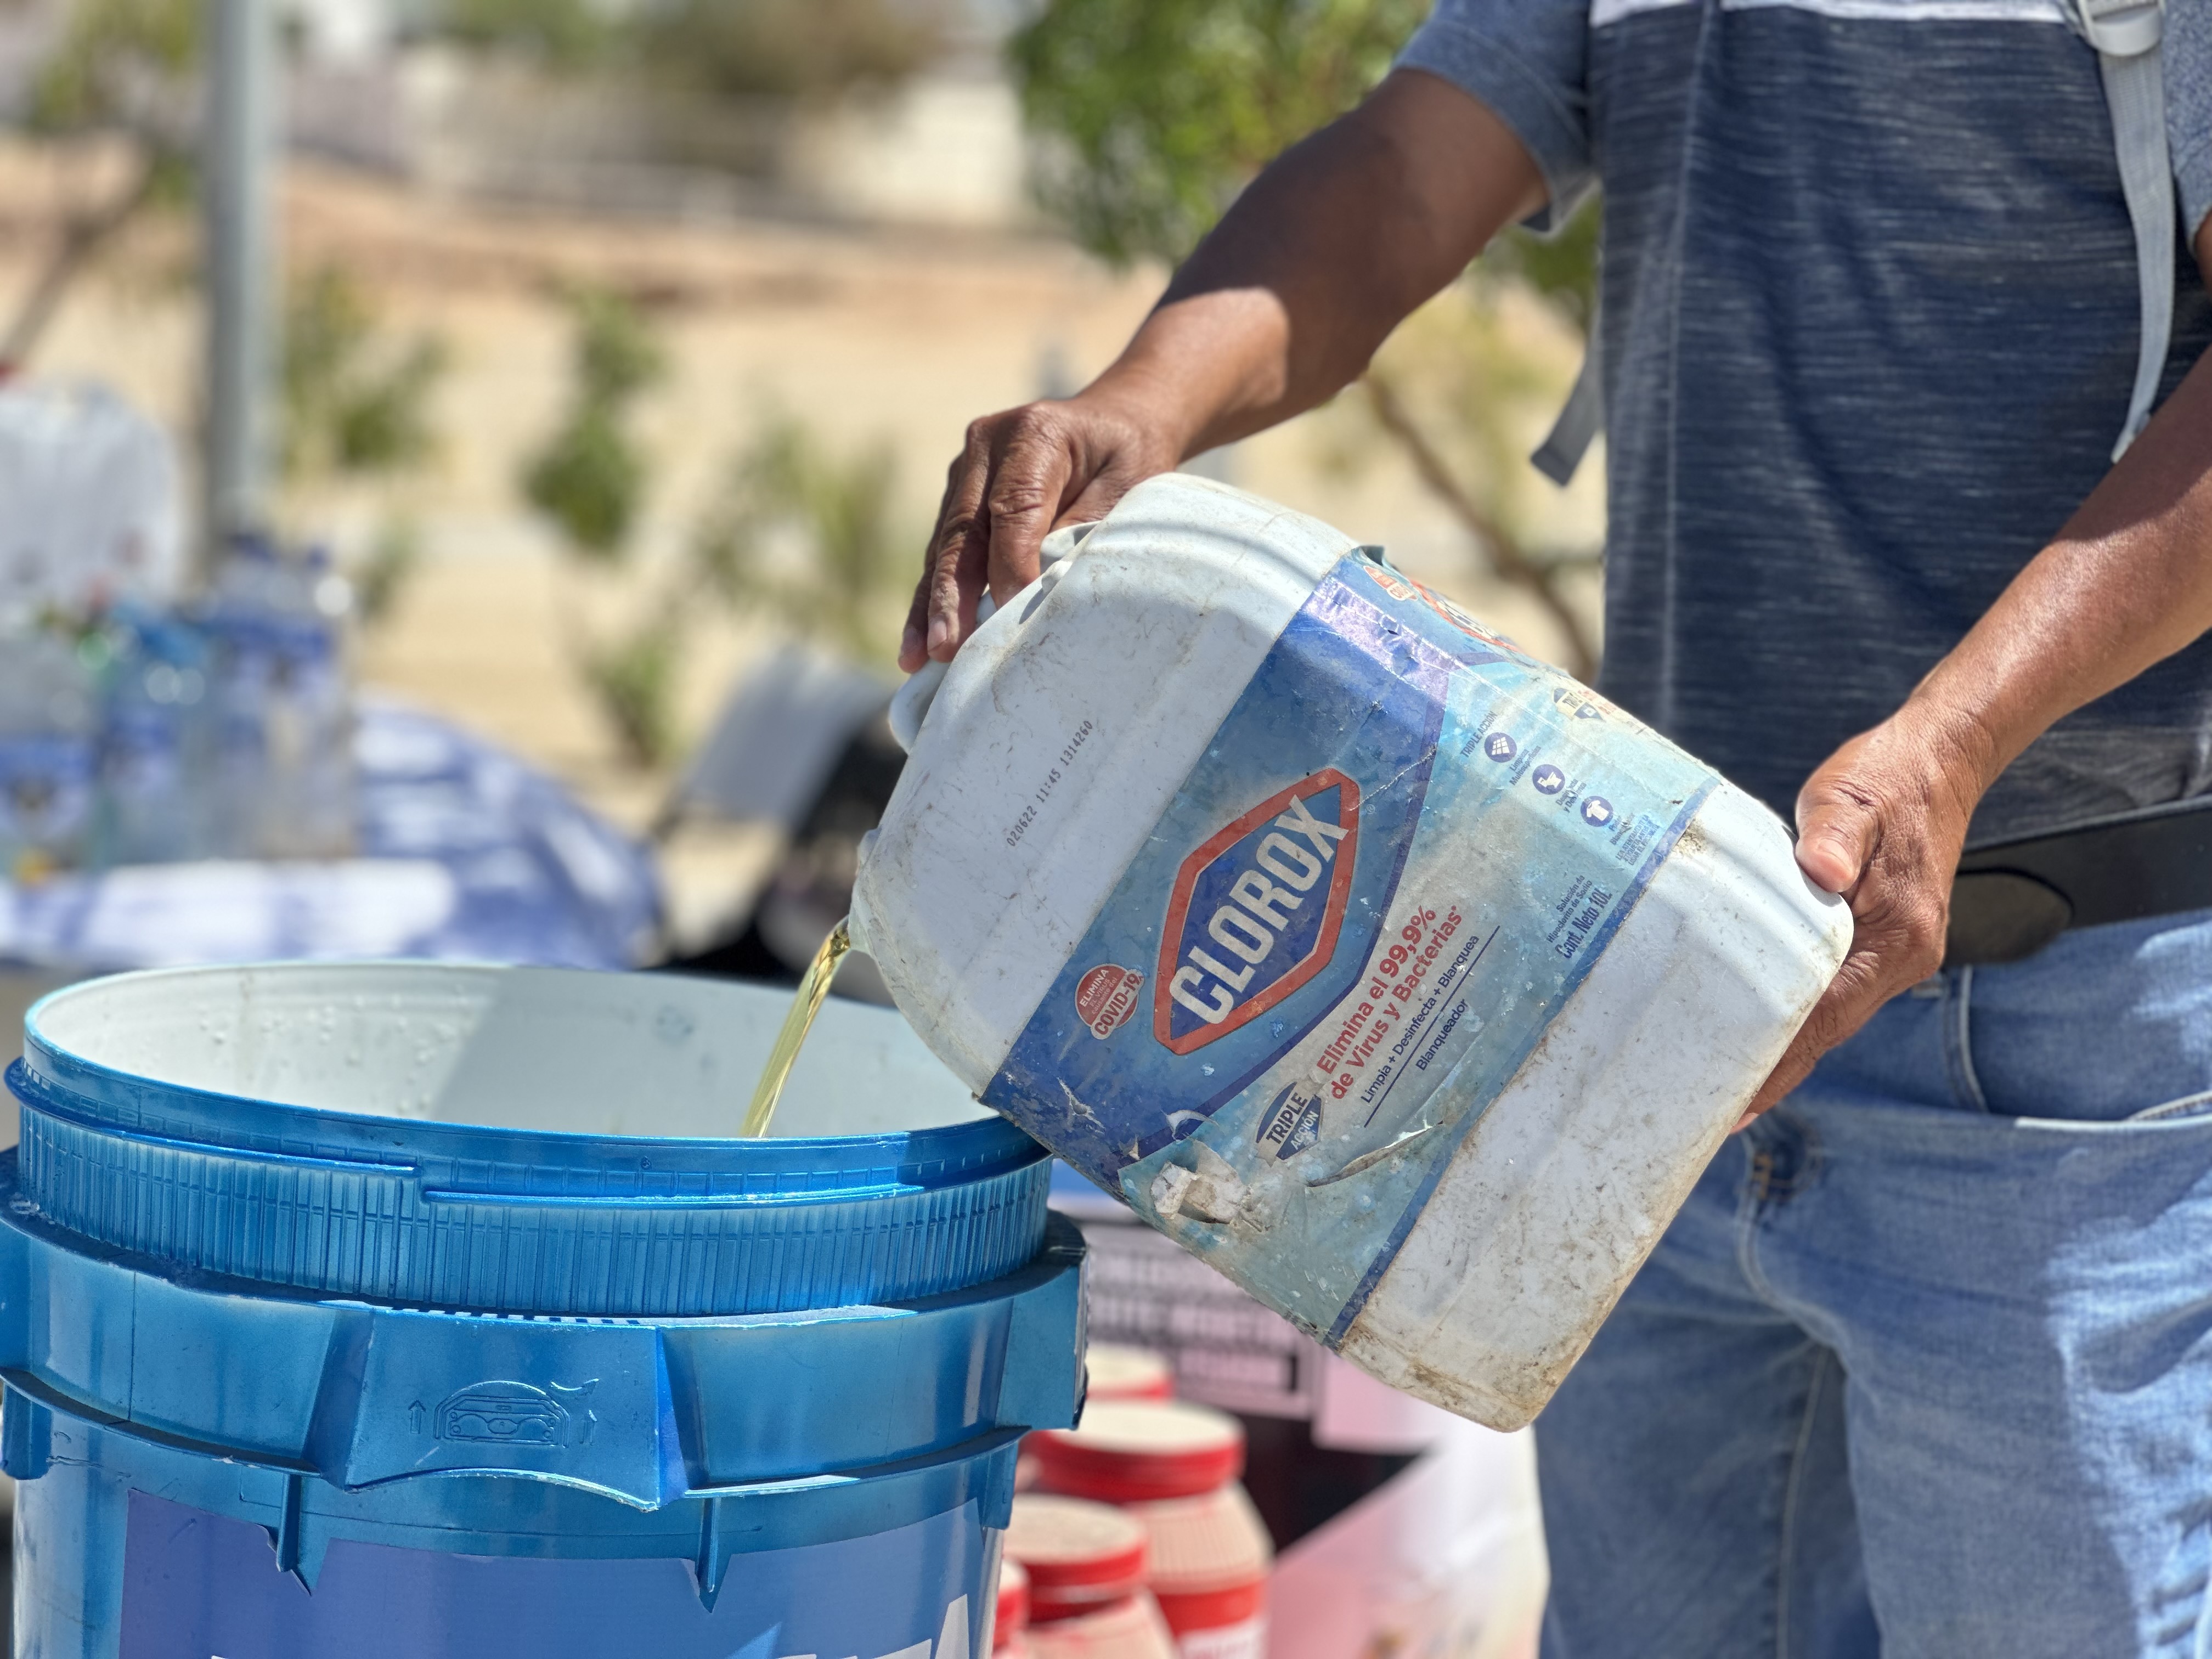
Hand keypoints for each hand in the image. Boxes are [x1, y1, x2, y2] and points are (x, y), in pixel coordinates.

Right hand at [900, 394, 1178, 670]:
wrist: (1115, 422)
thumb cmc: (1130, 460)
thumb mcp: (1128, 490)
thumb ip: (1082, 532)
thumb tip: (1037, 592)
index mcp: (1035, 433)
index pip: (1014, 509)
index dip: (1009, 566)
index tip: (1010, 617)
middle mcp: (987, 445)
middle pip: (964, 531)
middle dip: (952, 596)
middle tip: (942, 647)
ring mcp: (965, 470)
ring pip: (944, 547)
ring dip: (931, 605)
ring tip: (916, 656)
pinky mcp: (957, 496)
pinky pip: (943, 552)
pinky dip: (934, 596)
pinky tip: (918, 640)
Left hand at [1739, 705, 1993, 1124]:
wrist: (1937, 761)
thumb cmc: (1884, 778)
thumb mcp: (1849, 798)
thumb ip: (1833, 836)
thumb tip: (1823, 872)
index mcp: (1896, 933)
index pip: (1829, 1015)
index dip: (1784, 1060)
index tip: (1742, 1101)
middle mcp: (1903, 955)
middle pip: (1829, 1031)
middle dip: (1777, 1071)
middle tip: (1714, 1111)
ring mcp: (1895, 951)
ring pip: (1832, 1016)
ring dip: (1785, 1047)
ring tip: (1726, 1084)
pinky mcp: (1882, 940)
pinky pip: (1835, 991)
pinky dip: (1799, 1014)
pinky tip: (1759, 1027)